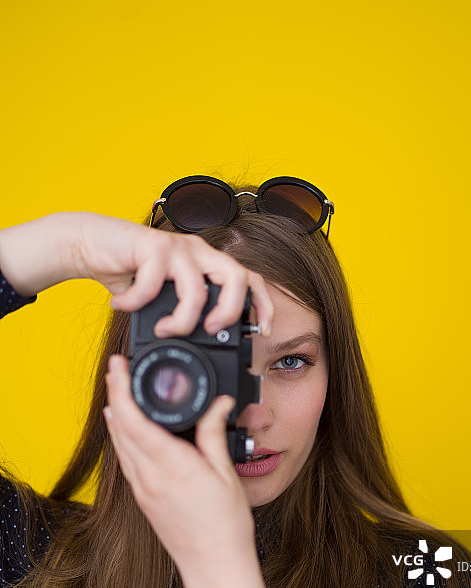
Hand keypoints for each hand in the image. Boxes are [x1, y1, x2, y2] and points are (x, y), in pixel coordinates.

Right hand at [69, 212, 273, 337]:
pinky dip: (136, 302)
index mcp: (208, 264)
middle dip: (230, 311)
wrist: (91, 244)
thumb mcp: (164, 297)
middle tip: (211, 331)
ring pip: (197, 288)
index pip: (249, 279)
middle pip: (236, 277)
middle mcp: (199, 252)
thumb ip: (182, 311)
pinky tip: (123, 305)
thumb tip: (200, 343)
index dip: (262, 305)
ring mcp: (178, 248)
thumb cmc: (131, 272)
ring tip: (163, 330)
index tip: (262, 331)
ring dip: (181, 319)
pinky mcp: (152, 246)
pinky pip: (152, 283)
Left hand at [104, 353, 266, 587]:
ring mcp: (143, 490)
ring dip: (115, 414)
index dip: (122, 388)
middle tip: (117, 369)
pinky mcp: (143, 500)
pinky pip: (125, 461)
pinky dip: (121, 437)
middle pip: (120, 427)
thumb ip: (215, 434)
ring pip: (119, 444)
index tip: (119, 366)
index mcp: (172, 466)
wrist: (215, 567)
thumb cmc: (226, 527)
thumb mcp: (226, 473)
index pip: (135, 419)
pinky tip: (125, 429)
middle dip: (115, 394)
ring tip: (117, 391)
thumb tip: (219, 403)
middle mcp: (149, 477)